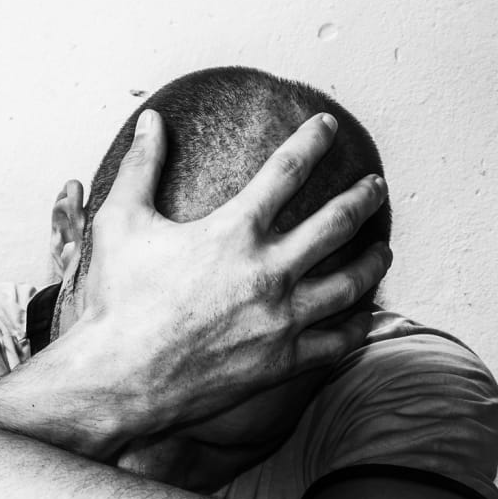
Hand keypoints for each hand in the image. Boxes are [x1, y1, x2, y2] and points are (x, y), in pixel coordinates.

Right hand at [66, 110, 390, 439]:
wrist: (120, 378)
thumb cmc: (116, 300)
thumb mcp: (120, 221)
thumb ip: (141, 165)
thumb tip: (150, 120)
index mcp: (234, 232)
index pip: (287, 169)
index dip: (312, 140)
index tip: (328, 126)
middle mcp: (268, 272)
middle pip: (336, 223)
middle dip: (362, 198)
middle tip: (376, 185)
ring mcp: (281, 319)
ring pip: (351, 282)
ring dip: (373, 259)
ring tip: (382, 247)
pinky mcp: (282, 361)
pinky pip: (338, 340)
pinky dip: (358, 323)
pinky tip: (364, 312)